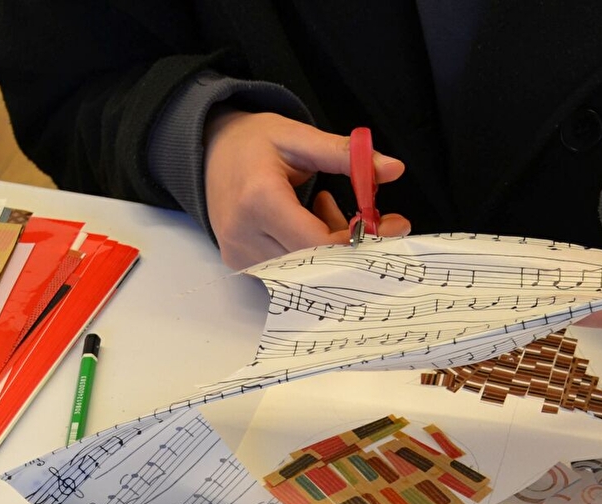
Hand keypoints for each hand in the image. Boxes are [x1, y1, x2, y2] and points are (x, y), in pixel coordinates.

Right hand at [204, 109, 410, 268]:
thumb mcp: (299, 137)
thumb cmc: (252, 141)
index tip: (393, 224)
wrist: (208, 150)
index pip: (318, 241)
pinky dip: (311, 250)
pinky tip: (311, 219)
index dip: (359, 239)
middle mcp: (244, 234)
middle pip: (315, 261)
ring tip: (329, 206)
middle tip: (376, 221)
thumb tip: (394, 169)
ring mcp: (239, 253)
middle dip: (353, 244)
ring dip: (331, 246)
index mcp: (259, 199)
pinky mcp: (239, 262)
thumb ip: (345, 155)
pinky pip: (289, 268)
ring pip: (304, 269)